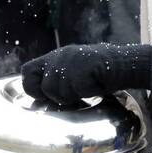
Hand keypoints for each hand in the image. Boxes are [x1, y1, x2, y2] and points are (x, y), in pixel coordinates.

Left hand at [21, 44, 151, 104]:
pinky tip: (95, 85)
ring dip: (73, 95)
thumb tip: (43, 96)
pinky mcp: (82, 66)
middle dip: (53, 95)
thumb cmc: (100, 73)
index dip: (32, 87)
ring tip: (87, 87)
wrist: (124, 63)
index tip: (46, 96)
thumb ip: (58, 79)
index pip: (27, 71)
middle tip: (70, 94)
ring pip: (58, 91)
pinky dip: (86, 92)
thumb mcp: (73, 72)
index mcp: (55, 57)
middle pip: (42, 85)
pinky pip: (76, 90)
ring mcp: (70, 60)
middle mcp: (59, 56)